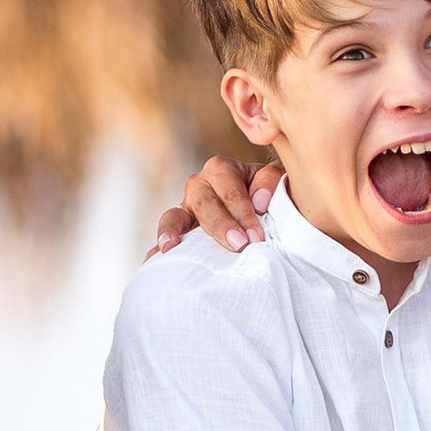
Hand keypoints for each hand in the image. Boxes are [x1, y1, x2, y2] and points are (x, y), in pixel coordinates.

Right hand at [148, 154, 284, 257]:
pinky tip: (154, 261)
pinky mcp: (179, 229)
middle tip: (239, 245)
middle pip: (204, 203)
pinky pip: (166, 237)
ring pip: (174, 216)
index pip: (230, 191)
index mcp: (221, 169)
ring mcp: (185, 208)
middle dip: (220, 225)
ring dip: (174, 231)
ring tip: (170, 247)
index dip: (243, 214)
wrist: (262, 205)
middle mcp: (198, 185)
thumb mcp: (277, 179)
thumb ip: (270, 181)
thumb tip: (258, 201)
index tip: (257, 237)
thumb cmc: (270, 193)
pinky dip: (158, 247)